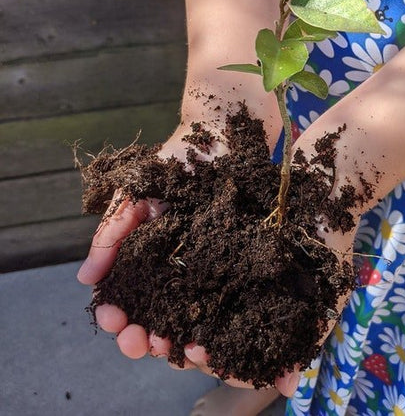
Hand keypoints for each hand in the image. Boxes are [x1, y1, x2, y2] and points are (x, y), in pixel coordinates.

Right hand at [76, 125, 224, 366]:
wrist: (224, 137)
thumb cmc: (175, 163)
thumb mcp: (133, 195)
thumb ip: (111, 233)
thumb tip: (85, 280)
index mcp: (148, 254)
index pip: (127, 294)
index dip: (116, 313)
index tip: (113, 321)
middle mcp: (176, 266)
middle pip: (155, 313)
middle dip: (141, 336)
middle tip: (139, 344)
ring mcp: (208, 266)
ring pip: (188, 316)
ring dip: (175, 339)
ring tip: (172, 349)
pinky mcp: (237, 262)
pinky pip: (226, 300)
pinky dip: (214, 325)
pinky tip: (208, 339)